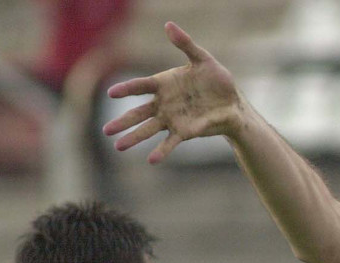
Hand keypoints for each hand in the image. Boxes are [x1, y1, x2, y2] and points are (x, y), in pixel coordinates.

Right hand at [102, 22, 242, 163]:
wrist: (233, 103)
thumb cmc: (217, 80)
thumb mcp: (203, 60)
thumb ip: (185, 44)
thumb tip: (168, 24)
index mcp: (164, 84)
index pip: (141, 86)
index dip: (127, 89)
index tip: (112, 93)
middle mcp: (164, 103)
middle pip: (138, 113)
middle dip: (122, 121)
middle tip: (106, 130)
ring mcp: (173, 119)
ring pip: (148, 129)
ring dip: (134, 138)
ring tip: (118, 147)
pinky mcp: (185, 132)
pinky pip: (170, 142)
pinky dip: (161, 151)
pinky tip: (151, 160)